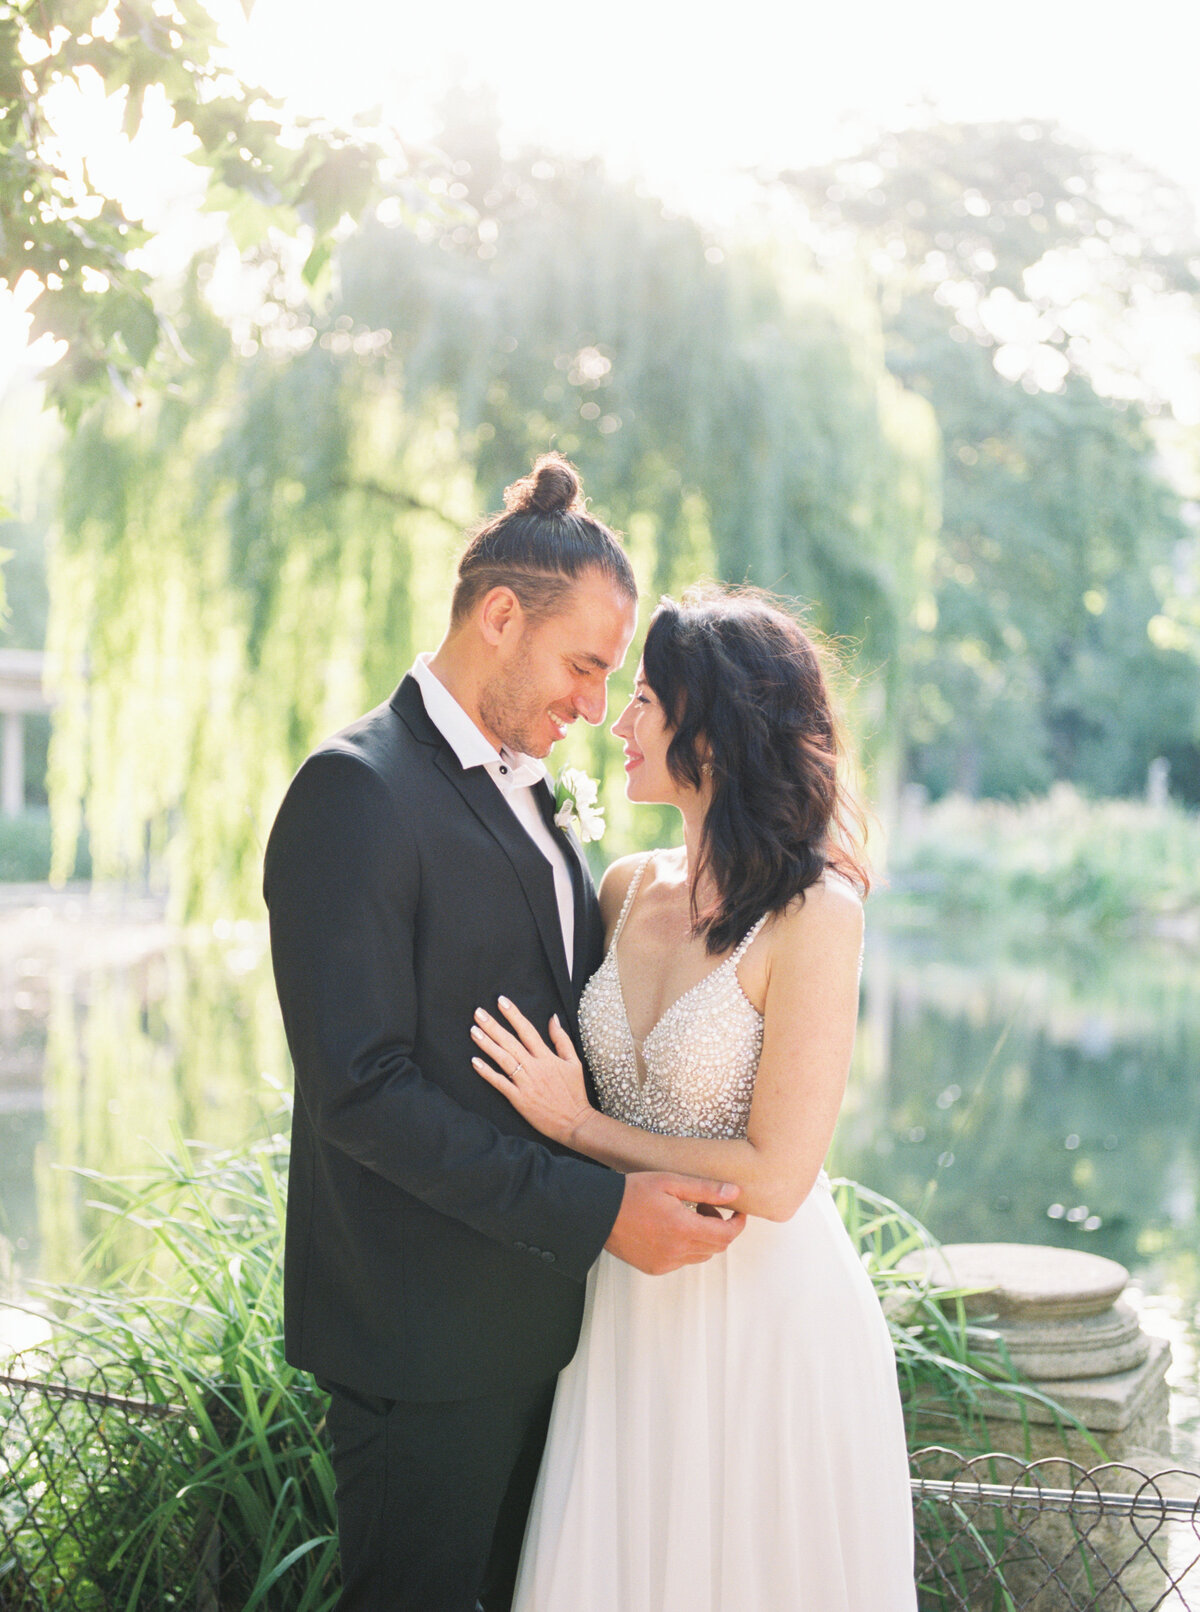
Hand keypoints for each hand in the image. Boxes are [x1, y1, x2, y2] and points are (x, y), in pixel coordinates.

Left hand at [471, 997, 593, 1145]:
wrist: (574, 1122)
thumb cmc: (574, 1092)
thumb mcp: (573, 1062)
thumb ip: (561, 1039)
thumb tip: (553, 1018)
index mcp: (547, 1057)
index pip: (527, 1030)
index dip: (513, 1014)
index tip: (501, 1001)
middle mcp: (534, 1067)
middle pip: (510, 1042)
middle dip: (493, 1026)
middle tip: (478, 1013)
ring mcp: (525, 1083)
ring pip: (503, 1059)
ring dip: (487, 1044)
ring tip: (473, 1031)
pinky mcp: (518, 1099)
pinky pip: (499, 1083)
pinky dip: (486, 1072)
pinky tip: (475, 1061)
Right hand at [605, 1173, 745, 1274]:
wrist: (598, 1212)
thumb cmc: (633, 1191)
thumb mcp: (670, 1182)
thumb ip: (705, 1188)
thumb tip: (735, 1193)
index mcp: (684, 1229)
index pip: (727, 1235)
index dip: (738, 1223)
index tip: (738, 1211)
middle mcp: (677, 1251)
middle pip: (716, 1247)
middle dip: (720, 1226)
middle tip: (705, 1205)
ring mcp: (665, 1263)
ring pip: (701, 1255)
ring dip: (704, 1237)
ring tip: (688, 1215)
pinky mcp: (655, 1268)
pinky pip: (682, 1260)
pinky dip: (687, 1247)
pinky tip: (671, 1228)